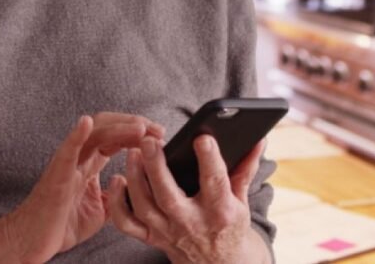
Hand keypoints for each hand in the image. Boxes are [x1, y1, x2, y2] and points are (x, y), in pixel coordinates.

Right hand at [0, 113, 163, 263]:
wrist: (32, 241)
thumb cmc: (60, 225)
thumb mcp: (100, 210)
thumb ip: (116, 196)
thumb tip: (136, 190)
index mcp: (88, 163)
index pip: (116, 137)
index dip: (138, 132)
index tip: (160, 136)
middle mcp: (78, 157)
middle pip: (108, 127)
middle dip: (134, 124)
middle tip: (157, 130)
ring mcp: (67, 163)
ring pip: (94, 133)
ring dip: (119, 127)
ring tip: (141, 128)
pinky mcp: (56, 174)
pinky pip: (67, 150)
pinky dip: (77, 134)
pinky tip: (87, 123)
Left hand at [107, 136, 269, 263]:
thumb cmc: (229, 223)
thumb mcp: (241, 198)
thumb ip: (245, 167)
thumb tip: (258, 139)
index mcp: (220, 212)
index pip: (215, 183)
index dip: (210, 159)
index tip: (202, 137)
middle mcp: (192, 223)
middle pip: (169, 196)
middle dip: (157, 167)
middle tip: (149, 141)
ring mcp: (168, 232)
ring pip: (145, 207)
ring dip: (135, 179)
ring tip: (133, 151)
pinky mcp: (152, 237)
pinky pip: (128, 224)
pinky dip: (118, 204)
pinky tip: (117, 180)